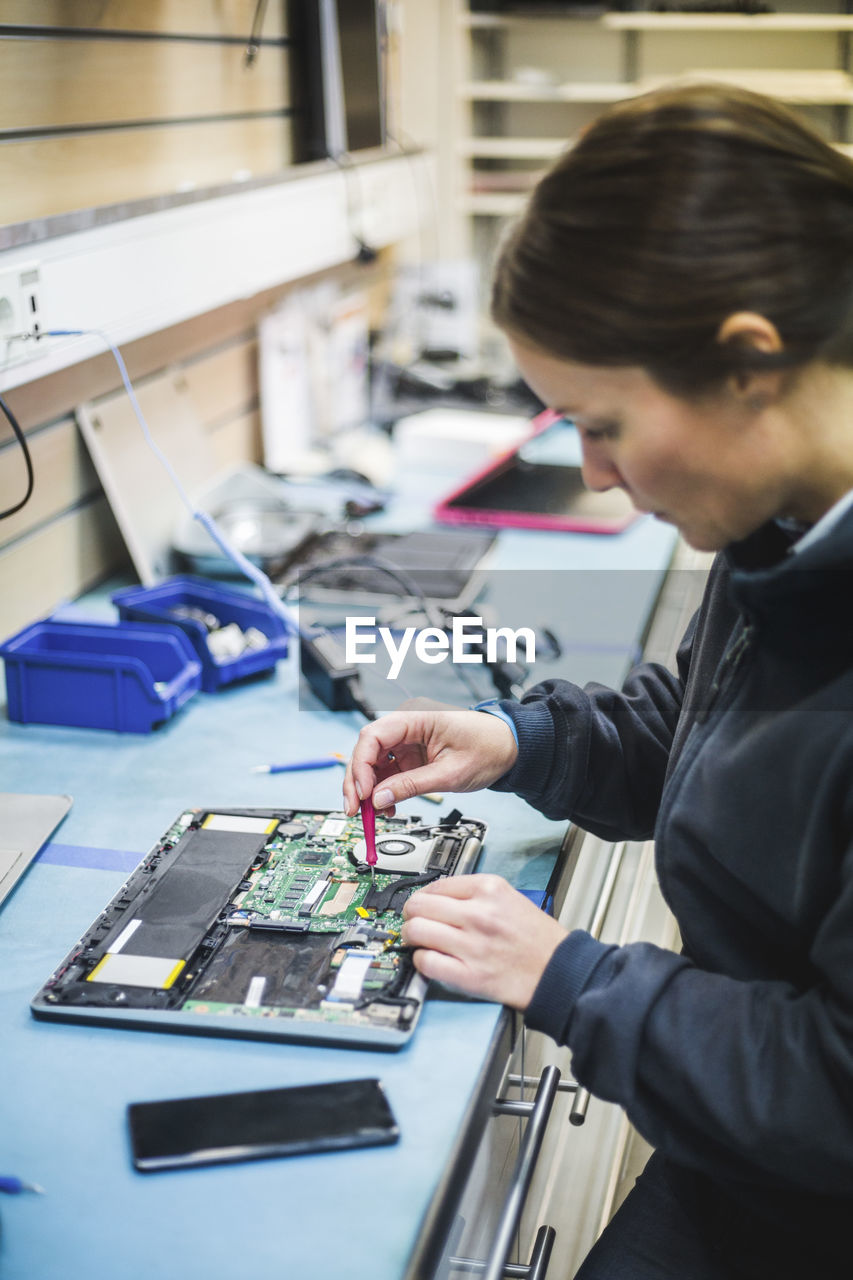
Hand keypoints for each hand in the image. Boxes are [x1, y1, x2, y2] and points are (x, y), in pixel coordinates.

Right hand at [342, 701, 518, 816]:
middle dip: (357, 782)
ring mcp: (407, 740)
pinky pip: (387, 771)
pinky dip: (383, 791)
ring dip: (368, 790)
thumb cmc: (488, 748)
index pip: (372, 737)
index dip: (361, 767)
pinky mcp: (411, 754)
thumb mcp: (450, 773)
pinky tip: (386, 808)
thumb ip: (412, 785)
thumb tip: (379, 799)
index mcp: (416, 718)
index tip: (362, 794)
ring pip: (373, 763)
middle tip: (354, 810)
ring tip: (371, 815)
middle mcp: (406, 726)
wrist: (510, 748)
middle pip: (366, 750)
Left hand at [401, 874, 566, 1009]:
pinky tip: (429, 959)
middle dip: (410, 914)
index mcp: (490, 890)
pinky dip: (421, 961)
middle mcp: (479, 914)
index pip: (436, 885)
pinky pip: (426, 962)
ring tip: (417, 940)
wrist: (560, 972)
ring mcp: (473, 945)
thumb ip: (475, 895)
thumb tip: (439, 898)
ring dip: (410, 936)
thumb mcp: (511, 898)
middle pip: (420, 905)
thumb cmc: (538, 940)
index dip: (422, 895)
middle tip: (413, 920)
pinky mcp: (469, 975)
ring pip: (417, 931)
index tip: (421, 903)